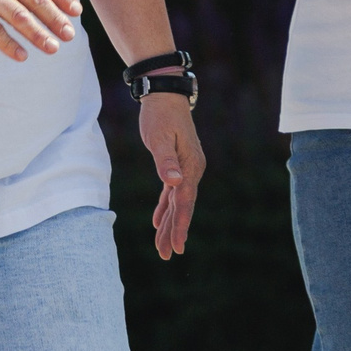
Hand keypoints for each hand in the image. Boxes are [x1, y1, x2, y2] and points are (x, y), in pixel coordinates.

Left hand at [138, 93, 204, 259]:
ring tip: (163, 247)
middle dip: (174, 231)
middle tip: (167, 255)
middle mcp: (191, 171)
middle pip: (182, 207)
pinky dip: (165, 208)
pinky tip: (159, 222)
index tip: (177, 246)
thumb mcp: (159, 138)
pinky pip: (172, 193)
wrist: (165, 95)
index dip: (180, 225)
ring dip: (169, 223)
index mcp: (191, 167)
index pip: (184, 202)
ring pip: (177, 203)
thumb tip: (174, 183)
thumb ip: (166, 161)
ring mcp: (185, 169)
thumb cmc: (160, 115)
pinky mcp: (176, 165)